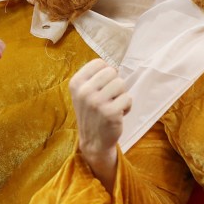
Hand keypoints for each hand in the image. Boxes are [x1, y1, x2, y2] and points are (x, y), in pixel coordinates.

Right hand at [70, 59, 130, 190]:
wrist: (93, 141)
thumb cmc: (92, 112)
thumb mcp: (83, 92)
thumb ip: (94, 76)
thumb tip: (113, 64)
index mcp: (76, 83)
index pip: (99, 63)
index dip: (105, 74)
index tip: (100, 88)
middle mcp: (84, 91)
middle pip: (112, 72)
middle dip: (114, 84)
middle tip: (108, 98)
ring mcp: (96, 102)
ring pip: (121, 83)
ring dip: (121, 95)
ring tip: (113, 105)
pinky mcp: (110, 113)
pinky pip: (128, 98)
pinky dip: (127, 106)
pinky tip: (118, 114)